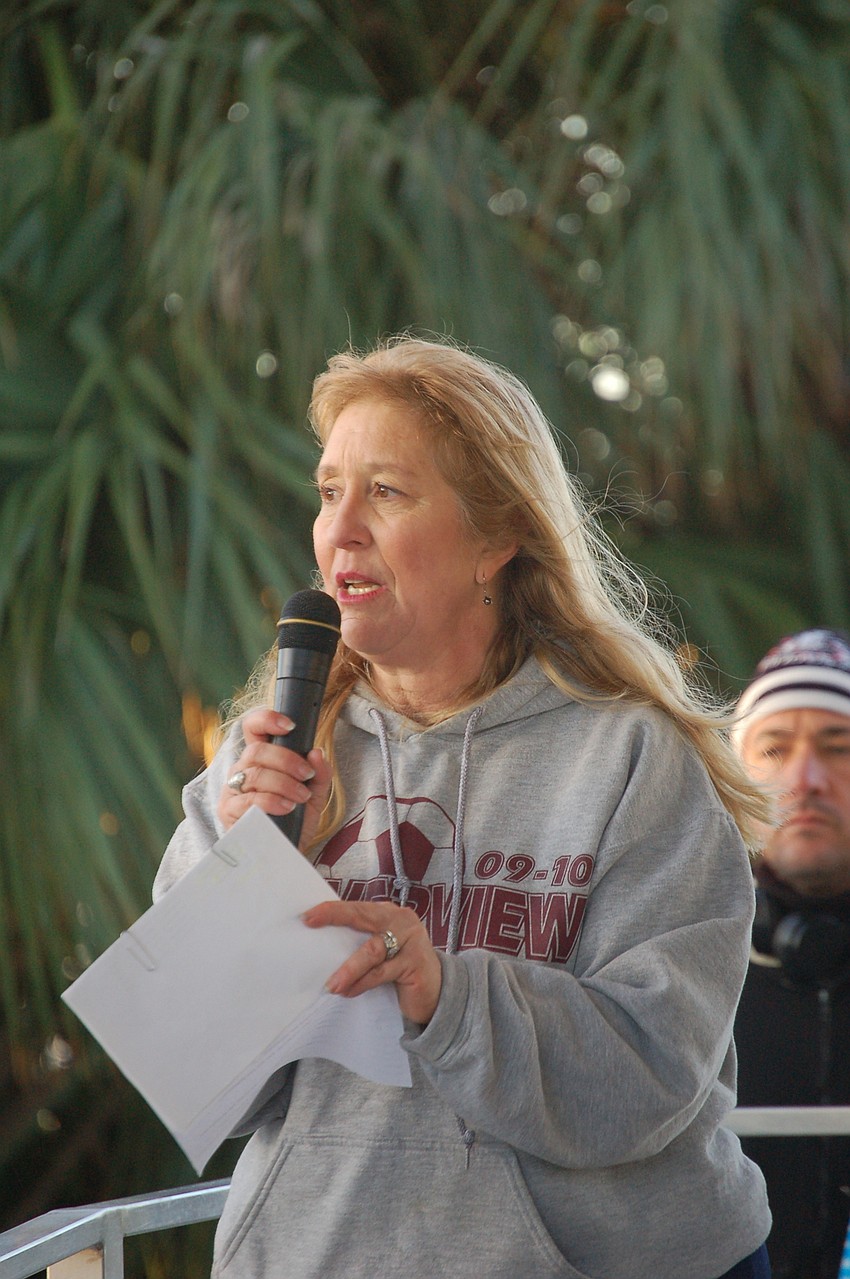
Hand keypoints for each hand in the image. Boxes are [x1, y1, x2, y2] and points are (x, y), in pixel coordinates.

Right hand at [217, 708, 331, 849]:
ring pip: (254, 774)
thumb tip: (317, 753)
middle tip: (305, 775)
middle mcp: (243, 769)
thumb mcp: (314, 795)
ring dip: (283, 783)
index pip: (253, 728)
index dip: (267, 720)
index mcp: (261, 759)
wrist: (285, 854)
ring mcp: (232, 790)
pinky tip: (288, 807)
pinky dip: (272, 801)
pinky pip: (248, 800)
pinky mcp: (228, 811)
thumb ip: (319, 774)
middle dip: (286, 760)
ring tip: (301, 796)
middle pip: (256, 751)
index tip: (289, 726)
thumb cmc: (296, 820)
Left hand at [302, 900, 442, 1026]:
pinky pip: (383, 973)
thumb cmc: (401, 968)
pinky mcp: (416, 964)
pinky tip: (348, 991)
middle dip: (336, 917)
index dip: (333, 910)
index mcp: (389, 913)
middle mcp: (401, 921)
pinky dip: (362, 982)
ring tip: (331, 984)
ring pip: (373, 950)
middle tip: (311, 924)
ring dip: (348, 968)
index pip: (358, 907)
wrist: (437, 991)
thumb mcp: (382, 949)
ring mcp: (411, 941)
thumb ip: (362, 942)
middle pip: (364, 916)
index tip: (308, 915)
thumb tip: (322, 946)